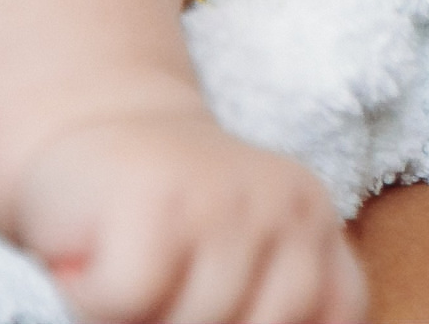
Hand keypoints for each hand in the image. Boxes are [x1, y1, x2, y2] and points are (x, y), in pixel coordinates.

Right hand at [11, 110, 364, 323]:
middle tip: (162, 295)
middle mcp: (287, 204)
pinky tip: (90, 263)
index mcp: (315, 224)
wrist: (92, 124)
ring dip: (142, 319)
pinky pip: (131, 300)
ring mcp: (225, 198)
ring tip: (126, 276)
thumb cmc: (163, 218)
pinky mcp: (157, 203)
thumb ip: (265, 299)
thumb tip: (241, 319)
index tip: (235, 313)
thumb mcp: (241, 259)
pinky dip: (94, 301)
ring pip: (198, 321)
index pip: (338, 312)